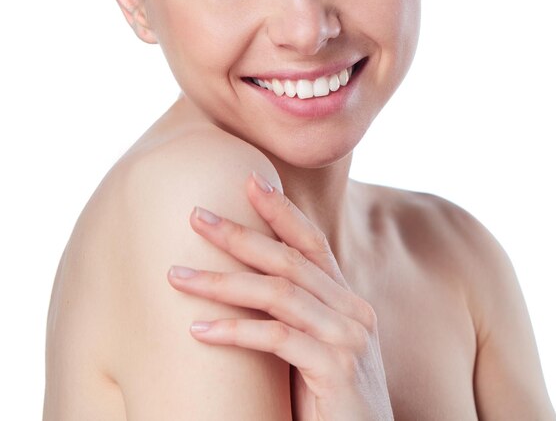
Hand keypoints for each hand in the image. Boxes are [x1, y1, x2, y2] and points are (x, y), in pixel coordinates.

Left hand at [167, 171, 393, 420]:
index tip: (249, 180)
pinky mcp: (336, 369)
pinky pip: (276, 338)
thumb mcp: (315, 346)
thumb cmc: (328, 399)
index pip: (311, 242)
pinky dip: (234, 330)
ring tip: (177, 274)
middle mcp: (352, 310)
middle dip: (239, 234)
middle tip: (196, 215)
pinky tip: (197, 329)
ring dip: (222, 281)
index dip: (281, 209)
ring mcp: (348, 338)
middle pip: (289, 259)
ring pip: (278, 293)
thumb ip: (296, 314)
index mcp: (347, 300)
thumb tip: (247, 282)